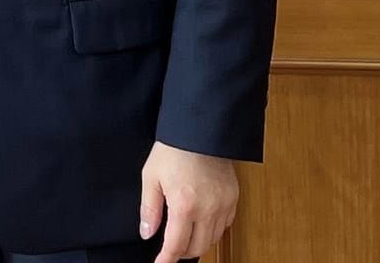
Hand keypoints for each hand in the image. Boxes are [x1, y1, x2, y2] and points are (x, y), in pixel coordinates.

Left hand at [139, 143, 237, 262]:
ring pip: (213, 239)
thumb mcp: (151, 176)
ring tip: (185, 237)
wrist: (200, 129)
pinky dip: (213, 230)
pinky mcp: (233, 197)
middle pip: (197, 247)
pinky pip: (225, 225)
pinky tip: (202, 223)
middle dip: (182, 252)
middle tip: (170, 248)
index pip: (176, 246)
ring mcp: (223, 204)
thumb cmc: (173, 149)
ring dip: (198, 243)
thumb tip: (147, 234)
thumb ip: (149, 209)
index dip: (166, 259)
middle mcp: (207, 209)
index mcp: (184, 205)